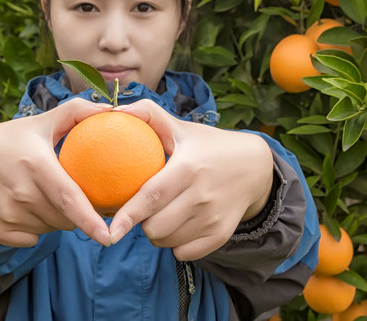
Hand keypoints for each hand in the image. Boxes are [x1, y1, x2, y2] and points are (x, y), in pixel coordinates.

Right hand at [0, 98, 112, 247]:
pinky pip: (30, 240)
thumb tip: (116, 110)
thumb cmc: (12, 138)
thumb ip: (78, 112)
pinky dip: (35, 230)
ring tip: (43, 196)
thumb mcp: (42, 121)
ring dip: (55, 220)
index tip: (108, 237)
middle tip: (69, 194)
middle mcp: (20, 191)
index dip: (90, 221)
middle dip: (76, 214)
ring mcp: (5, 211)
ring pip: (48, 230)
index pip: (69, 198)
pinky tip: (28, 210)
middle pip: (63, 218)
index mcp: (36, 164)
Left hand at [109, 99, 273, 260]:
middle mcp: (202, 195)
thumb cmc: (206, 145)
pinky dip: (176, 245)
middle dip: (141, 223)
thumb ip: (147, 114)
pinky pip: (184, 253)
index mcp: (188, 168)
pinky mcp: (221, 234)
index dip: (129, 215)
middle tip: (145, 207)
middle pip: (155, 227)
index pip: (152, 197)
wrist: (254, 166)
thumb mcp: (180, 126)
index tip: (112, 231)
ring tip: (162, 213)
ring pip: (167, 242)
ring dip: (157, 233)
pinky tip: (178, 226)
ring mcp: (213, 217)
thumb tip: (112, 112)